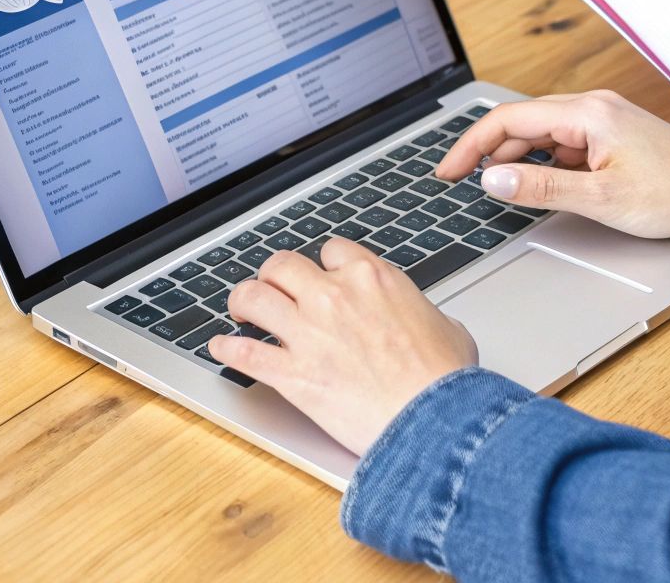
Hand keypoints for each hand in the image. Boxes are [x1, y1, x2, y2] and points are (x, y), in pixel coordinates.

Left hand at [210, 240, 477, 454]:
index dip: (323, 264)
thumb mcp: (448, 327)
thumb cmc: (445, 379)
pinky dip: (227, 349)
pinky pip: (244, 352)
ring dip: (243, 301)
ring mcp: (308, 333)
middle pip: (282, 264)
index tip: (321, 277)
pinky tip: (220, 347)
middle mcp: (333, 296)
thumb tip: (425, 321)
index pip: (331, 250)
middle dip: (274, 274)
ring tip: (240, 309)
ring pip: (253, 297)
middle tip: (273, 287)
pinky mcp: (291, 373)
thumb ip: (421, 313)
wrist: (433, 419)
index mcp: (373, 278)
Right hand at [435, 90, 669, 240]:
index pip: (508, 119)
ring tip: (494, 188)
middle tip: (457, 181)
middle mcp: (592, 107)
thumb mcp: (600, 199)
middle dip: (486, 150)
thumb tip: (494, 180)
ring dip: (515, 157)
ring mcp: (603, 119)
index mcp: (586, 114)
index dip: (470, 145)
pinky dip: (542, 161)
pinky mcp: (612, 134)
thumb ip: (541, 188)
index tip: (446, 171)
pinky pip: (564, 142)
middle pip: (521, 122)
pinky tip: (538, 184)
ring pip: (542, 133)